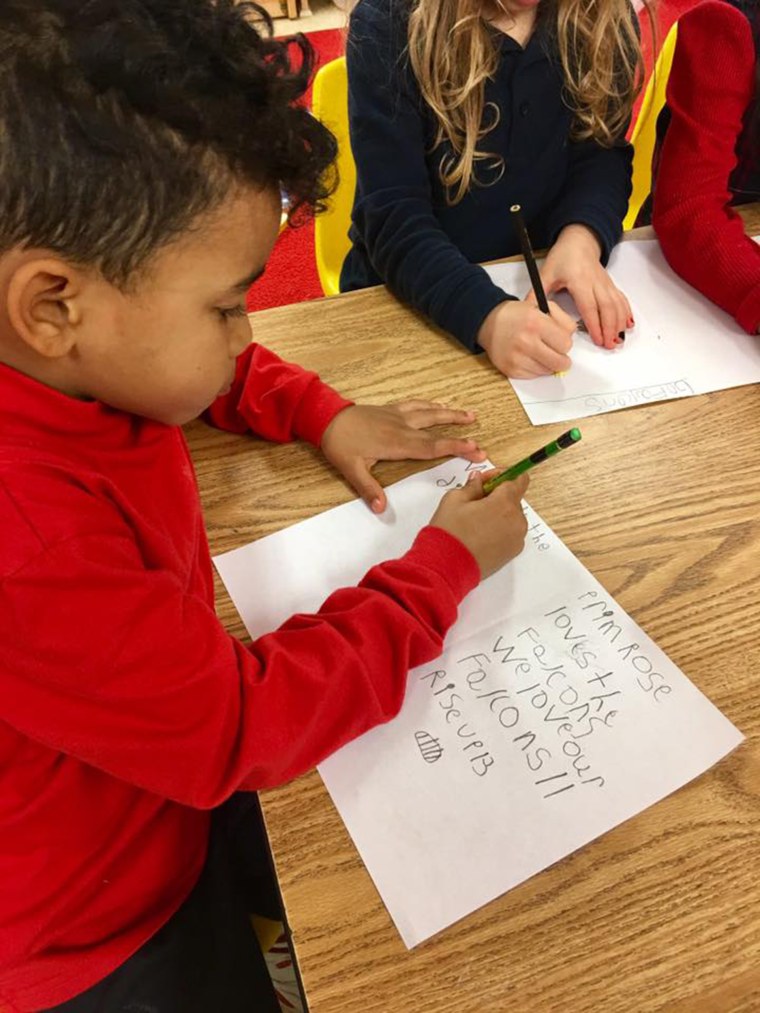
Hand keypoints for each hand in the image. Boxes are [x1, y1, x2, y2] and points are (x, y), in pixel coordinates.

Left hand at [321, 401, 486, 512]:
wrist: (326, 418)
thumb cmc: (340, 445)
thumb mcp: (351, 470)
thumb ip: (369, 489)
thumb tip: (381, 509)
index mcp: (397, 443)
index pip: (432, 447)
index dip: (455, 448)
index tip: (475, 450)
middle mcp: (402, 427)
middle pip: (437, 431)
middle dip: (460, 435)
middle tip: (480, 442)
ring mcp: (397, 416)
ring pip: (429, 413)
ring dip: (450, 414)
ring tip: (470, 415)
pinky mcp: (390, 409)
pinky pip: (416, 405)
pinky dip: (430, 404)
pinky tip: (439, 405)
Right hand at [429, 471, 528, 578]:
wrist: (446, 567)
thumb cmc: (449, 533)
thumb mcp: (454, 500)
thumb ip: (472, 486)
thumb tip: (479, 480)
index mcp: (504, 503)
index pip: (518, 479)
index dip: (502, 476)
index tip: (487, 480)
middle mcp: (516, 520)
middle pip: (513, 499)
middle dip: (497, 496)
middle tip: (474, 501)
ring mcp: (516, 538)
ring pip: (512, 517)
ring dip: (498, 514)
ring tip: (475, 521)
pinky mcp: (512, 552)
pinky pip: (510, 533)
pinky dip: (499, 529)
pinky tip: (479, 535)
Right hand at [477, 300, 574, 377]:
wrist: (489, 323)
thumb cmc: (518, 315)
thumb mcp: (542, 306)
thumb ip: (562, 320)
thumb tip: (571, 340)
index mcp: (535, 323)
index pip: (566, 344)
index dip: (565, 342)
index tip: (559, 340)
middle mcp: (526, 341)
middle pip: (560, 362)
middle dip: (561, 357)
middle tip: (555, 351)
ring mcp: (517, 358)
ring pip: (548, 371)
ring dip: (548, 363)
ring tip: (539, 352)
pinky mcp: (511, 370)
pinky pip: (535, 376)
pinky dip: (536, 368)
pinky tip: (529, 357)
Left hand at [534, 224, 632, 349]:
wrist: (579, 241)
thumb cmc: (562, 257)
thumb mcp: (546, 274)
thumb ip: (536, 294)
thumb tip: (526, 313)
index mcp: (579, 280)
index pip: (589, 306)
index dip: (595, 324)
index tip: (597, 339)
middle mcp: (596, 282)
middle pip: (607, 307)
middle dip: (610, 328)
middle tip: (609, 345)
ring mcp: (605, 283)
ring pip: (617, 304)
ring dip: (619, 323)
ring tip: (618, 340)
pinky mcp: (611, 284)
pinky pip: (621, 299)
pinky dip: (626, 312)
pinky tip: (628, 325)